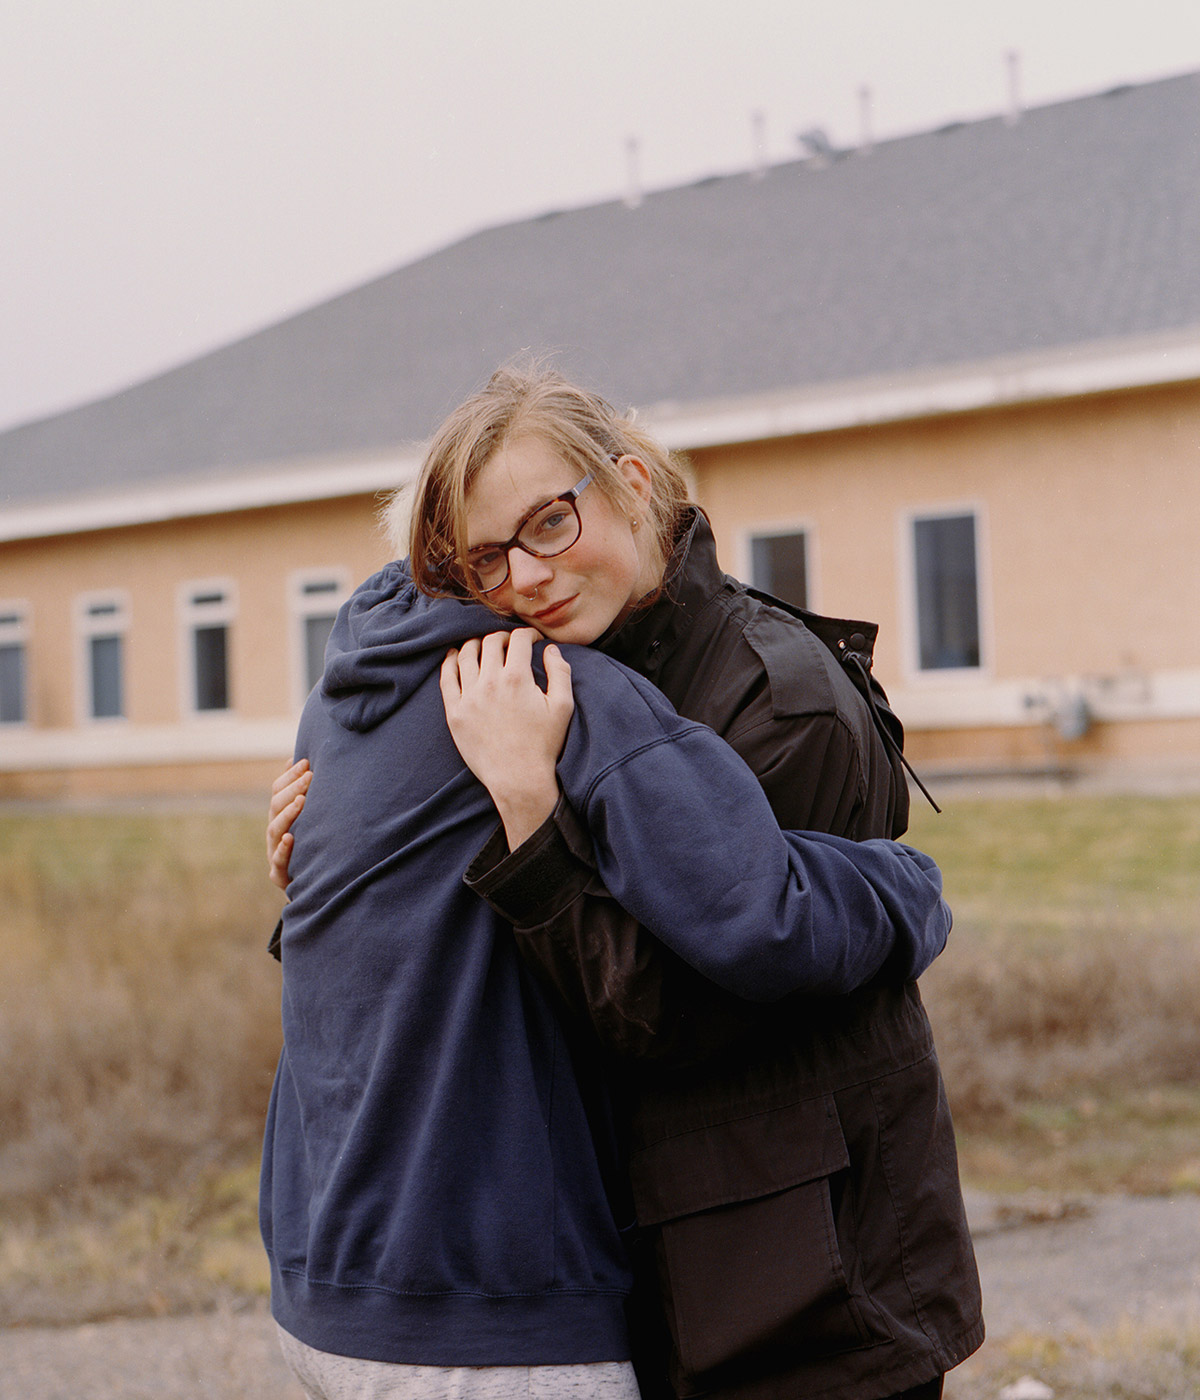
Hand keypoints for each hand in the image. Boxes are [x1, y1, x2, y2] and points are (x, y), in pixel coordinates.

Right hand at [267, 759, 310, 889]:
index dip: (290, 776)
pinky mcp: (280, 872)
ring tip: (302, 801)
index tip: (307, 763)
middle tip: (310, 776)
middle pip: (276, 805)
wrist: (308, 884)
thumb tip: (295, 759)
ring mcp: (274, 850)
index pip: (278, 790)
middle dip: (293, 789)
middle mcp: (275, 830)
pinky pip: (278, 860)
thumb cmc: (308, 844)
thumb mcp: (304, 817)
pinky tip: (292, 838)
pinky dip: (284, 848)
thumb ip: (298, 791)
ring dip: (288, 814)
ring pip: (276, 829)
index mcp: (279, 815)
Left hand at [440, 629, 573, 849]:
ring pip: (466, 655)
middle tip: (510, 644)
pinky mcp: (454, 712)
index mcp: (517, 678)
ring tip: (483, 647)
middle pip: (490, 642)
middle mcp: (490, 682)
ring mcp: (469, 697)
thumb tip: (551, 649)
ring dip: (476, 644)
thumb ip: (560, 672)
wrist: (518, 779)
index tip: (533, 640)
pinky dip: (450, 661)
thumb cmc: (544, 745)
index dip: (528, 634)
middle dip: (503, 637)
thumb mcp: (562, 707)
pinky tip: (455, 655)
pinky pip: (446, 678)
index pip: (518, 639)